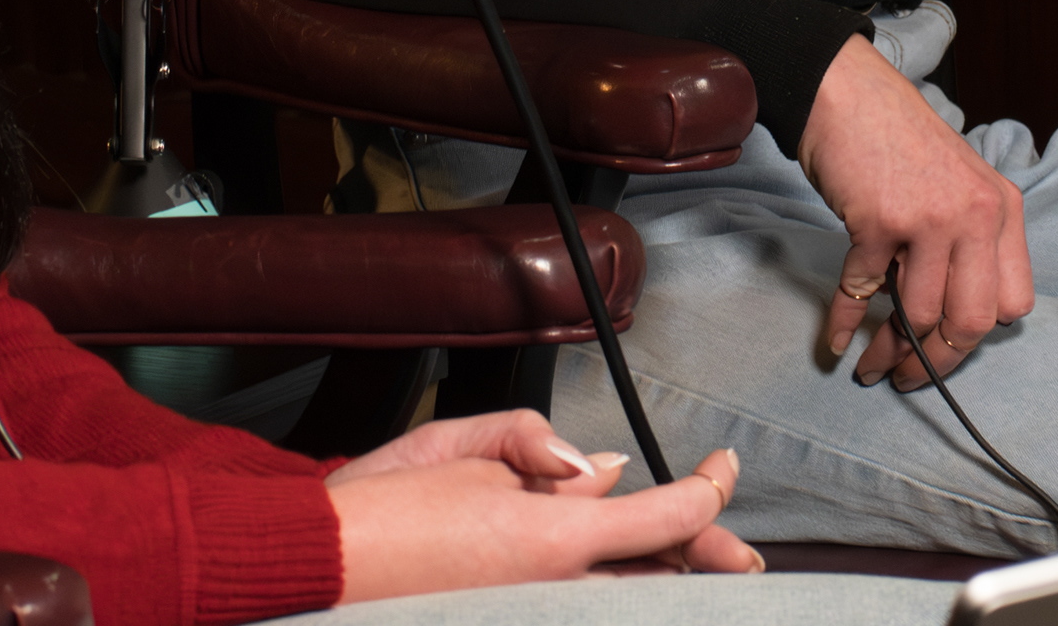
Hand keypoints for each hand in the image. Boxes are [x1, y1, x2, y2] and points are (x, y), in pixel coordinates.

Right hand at [327, 414, 759, 597]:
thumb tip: (606, 468)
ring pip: (628, 602)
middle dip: (707, 556)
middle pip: (664, 573)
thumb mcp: (466, 449)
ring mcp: (535, 612)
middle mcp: (557, 587)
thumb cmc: (385, 505)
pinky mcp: (513, 618)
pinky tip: (626, 583)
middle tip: (734, 550)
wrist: (323, 565)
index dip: (710, 489)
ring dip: (664, 582)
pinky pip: (582, 610)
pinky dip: (614, 595)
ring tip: (701, 569)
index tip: (723, 465)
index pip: (668, 515)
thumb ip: (545, 454)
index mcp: (555, 535)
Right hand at [794, 33, 1033, 385]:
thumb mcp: (959, 185)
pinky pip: (863, 292)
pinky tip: (837, 338)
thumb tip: (948, 321)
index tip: (950, 347)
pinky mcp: (880, 222)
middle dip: (938, 362)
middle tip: (910, 377)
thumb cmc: (899, 139)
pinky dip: (846, 321)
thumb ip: (968, 244)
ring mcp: (930, 218)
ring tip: (870, 365)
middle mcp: (976, 216)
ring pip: (917, 314)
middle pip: (970, 321)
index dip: (979, 334)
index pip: (1013, 303)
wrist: (848, 92)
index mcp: (1003, 209)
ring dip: (888, 350)